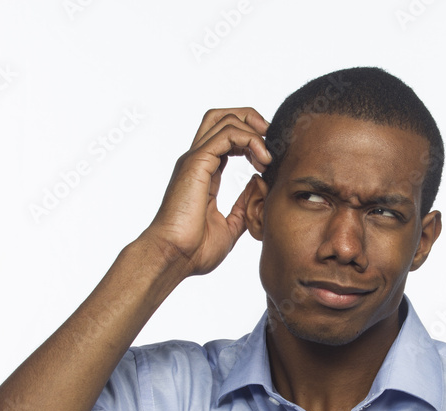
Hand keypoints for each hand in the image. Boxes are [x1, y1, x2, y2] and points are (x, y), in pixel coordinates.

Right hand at [145, 107, 271, 275]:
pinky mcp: (197, 163)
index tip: (269, 159)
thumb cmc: (194, 250)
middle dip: (251, 119)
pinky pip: (227, 134)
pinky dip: (250, 140)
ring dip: (254, 131)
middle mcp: (198, 161)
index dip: (251, 139)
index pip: (226, 138)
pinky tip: (262, 162)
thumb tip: (258, 189)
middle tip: (272, 139)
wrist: (173, 258)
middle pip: (222, 117)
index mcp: (204, 173)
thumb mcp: (230, 227)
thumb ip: (243, 207)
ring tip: (268, 156)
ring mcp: (195, 160)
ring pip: (224, 119)